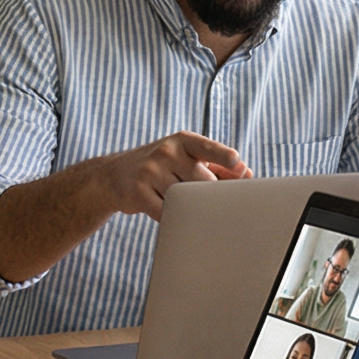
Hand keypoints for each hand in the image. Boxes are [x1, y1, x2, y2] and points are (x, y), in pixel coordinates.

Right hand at [102, 131, 249, 219]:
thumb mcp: (183, 159)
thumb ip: (215, 164)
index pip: (207, 147)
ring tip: (181, 204)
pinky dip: (173, 217)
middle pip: (202, 181)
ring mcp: (151, 171)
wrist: (112, 177)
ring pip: (186, 199)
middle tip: (210, 204)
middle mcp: (166, 151)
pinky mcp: (139, 192)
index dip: (223, 155)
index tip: (236, 161)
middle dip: (209, 196)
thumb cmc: (159, 168)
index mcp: (182, 141)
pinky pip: (167, 212)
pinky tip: (169, 213)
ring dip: (188, 207)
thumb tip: (246, 172)